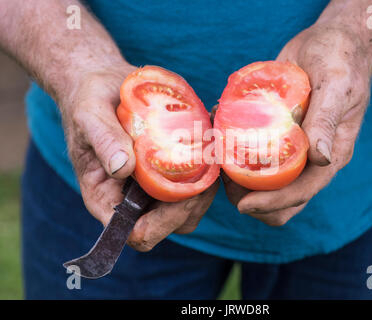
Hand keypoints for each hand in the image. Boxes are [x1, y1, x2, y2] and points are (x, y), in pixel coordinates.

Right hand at [59, 62, 218, 251]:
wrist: (102, 83)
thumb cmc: (88, 101)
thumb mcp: (89, 116)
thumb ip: (104, 141)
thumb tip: (123, 168)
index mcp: (106, 197)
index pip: (137, 233)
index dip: (162, 224)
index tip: (180, 193)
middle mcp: (131, 198)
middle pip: (171, 225)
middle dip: (193, 205)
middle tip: (205, 170)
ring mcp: (152, 185)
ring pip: (189, 208)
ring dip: (205, 189)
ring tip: (211, 157)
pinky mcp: (169, 169)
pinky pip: (195, 183)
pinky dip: (208, 171)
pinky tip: (211, 146)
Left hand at [223, 26, 371, 225]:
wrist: (331, 41)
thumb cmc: (340, 59)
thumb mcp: (336, 87)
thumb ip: (327, 122)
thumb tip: (321, 159)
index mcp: (331, 155)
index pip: (303, 192)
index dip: (273, 203)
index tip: (243, 205)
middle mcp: (311, 158)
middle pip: (282, 199)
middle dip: (251, 198)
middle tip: (225, 177)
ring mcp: (293, 148)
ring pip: (265, 182)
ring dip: (239, 180)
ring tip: (219, 155)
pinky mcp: (277, 133)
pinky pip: (255, 155)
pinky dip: (235, 154)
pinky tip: (222, 135)